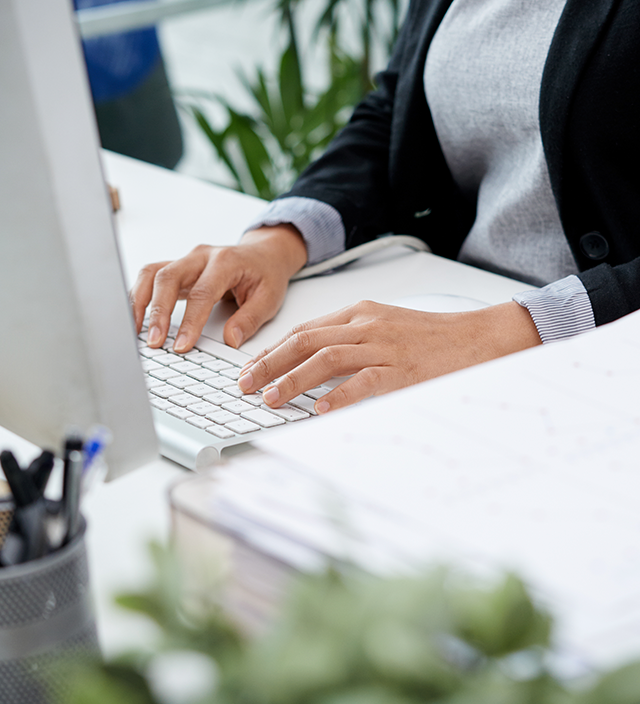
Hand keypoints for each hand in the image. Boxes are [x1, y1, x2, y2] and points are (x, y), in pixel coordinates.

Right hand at [129, 224, 307, 351]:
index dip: (190, 321)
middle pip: (168, 277)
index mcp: (226, 261)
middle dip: (158, 311)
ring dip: (140, 302)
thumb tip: (230, 340)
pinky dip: (140, 297)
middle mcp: (201, 256)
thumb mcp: (269, 298)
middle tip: (153, 341)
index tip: (181, 345)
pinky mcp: (178, 268)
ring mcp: (186, 260)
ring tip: (135, 331)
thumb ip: (250, 319)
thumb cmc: (266, 275)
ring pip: (153, 273)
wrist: (263, 254)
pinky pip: (151, 277)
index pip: (202, 293)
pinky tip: (136, 319)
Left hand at [237, 300, 541, 412]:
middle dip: (269, 363)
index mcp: (359, 314)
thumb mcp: (384, 327)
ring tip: (271, 398)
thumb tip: (312, 363)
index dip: (272, 350)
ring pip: (327, 358)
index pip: (304, 330)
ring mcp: (385, 346)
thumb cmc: (431, 337)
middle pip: (305, 340)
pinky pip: (366, 381)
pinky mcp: (404, 369)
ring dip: (293, 379)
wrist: (480, 337)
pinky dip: (341, 395)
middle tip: (245, 384)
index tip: (251, 368)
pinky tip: (322, 409)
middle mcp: (366, 326)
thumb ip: (350, 340)